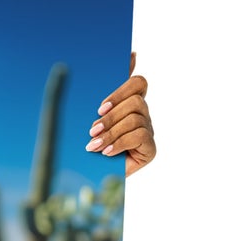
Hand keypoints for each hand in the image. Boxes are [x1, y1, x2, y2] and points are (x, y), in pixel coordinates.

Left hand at [86, 52, 155, 175]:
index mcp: (129, 104)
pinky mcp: (150, 148)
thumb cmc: (91, 145)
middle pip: (136, 101)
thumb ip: (100, 101)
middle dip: (111, 116)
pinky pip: (140, 136)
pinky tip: (107, 152)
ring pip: (135, 119)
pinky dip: (120, 143)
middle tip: (92, 129)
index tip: (101, 105)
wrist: (92, 176)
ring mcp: (148, 130)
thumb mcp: (91, 120)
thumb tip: (119, 64)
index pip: (138, 83)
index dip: (122, 89)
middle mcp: (142, 115)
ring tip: (94, 145)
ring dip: (111, 132)